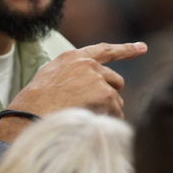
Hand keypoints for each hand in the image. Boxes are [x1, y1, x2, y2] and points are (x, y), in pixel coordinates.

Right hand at [0, 42, 146, 141]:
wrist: (29, 115)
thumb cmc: (33, 105)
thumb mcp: (48, 80)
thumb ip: (70, 76)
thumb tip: (88, 86)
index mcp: (71, 58)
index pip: (103, 50)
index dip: (125, 50)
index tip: (142, 48)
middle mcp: (87, 64)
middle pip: (114, 79)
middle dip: (109, 95)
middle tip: (96, 110)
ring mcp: (97, 78)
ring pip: (116, 98)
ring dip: (107, 111)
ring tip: (85, 120)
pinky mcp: (104, 94)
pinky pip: (116, 112)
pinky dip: (109, 120)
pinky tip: (91, 124)